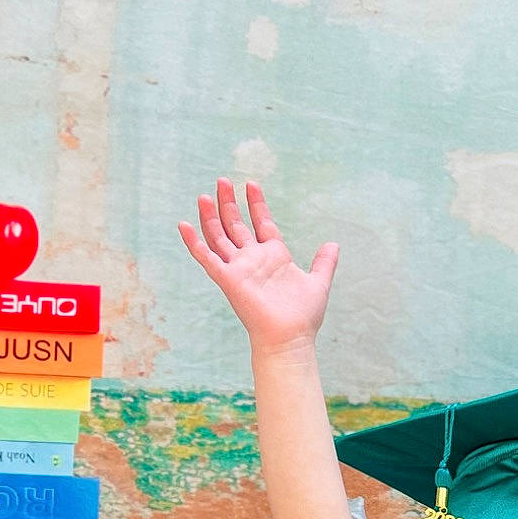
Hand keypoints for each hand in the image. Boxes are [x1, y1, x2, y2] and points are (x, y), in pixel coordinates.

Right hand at [178, 178, 338, 352]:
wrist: (291, 338)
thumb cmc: (303, 316)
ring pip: (219, 236)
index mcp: (274, 256)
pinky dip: (194, 242)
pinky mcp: (227, 279)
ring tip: (206, 195)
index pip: (262, 223)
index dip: (257, 204)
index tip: (252, 184)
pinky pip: (206, 257)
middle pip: (236, 225)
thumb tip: (333, 244)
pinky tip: (183, 225)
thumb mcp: (318, 282)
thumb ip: (324, 263)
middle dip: (230, 203)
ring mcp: (238, 268)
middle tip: (223, 180)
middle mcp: (253, 260)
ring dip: (210, 216)